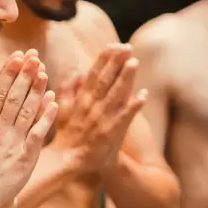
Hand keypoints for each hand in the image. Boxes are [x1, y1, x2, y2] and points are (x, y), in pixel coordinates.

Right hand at [0, 50, 57, 207]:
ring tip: (44, 71)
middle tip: (34, 56)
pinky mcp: (27, 158)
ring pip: (29, 111)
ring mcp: (15, 145)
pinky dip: (46, 116)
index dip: (9, 72)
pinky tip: (54, 101)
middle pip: (15, 97)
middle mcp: (0, 132)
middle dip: (25, 74)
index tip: (17, 57)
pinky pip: (39, 133)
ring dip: (38, 90)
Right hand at [52, 43, 147, 172]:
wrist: (68, 161)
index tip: (112, 46)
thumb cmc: (68, 136)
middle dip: (116, 63)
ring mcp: (102, 118)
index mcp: (81, 100)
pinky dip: (134, 106)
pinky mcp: (111, 132)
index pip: (93, 75)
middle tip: (127, 47)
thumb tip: (75, 70)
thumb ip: (68, 89)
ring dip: (125, 78)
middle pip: (105, 80)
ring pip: (116, 94)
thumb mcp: (63, 110)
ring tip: (134, 62)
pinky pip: (125, 117)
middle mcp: (92, 106)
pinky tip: (144, 95)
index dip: (103, 60)